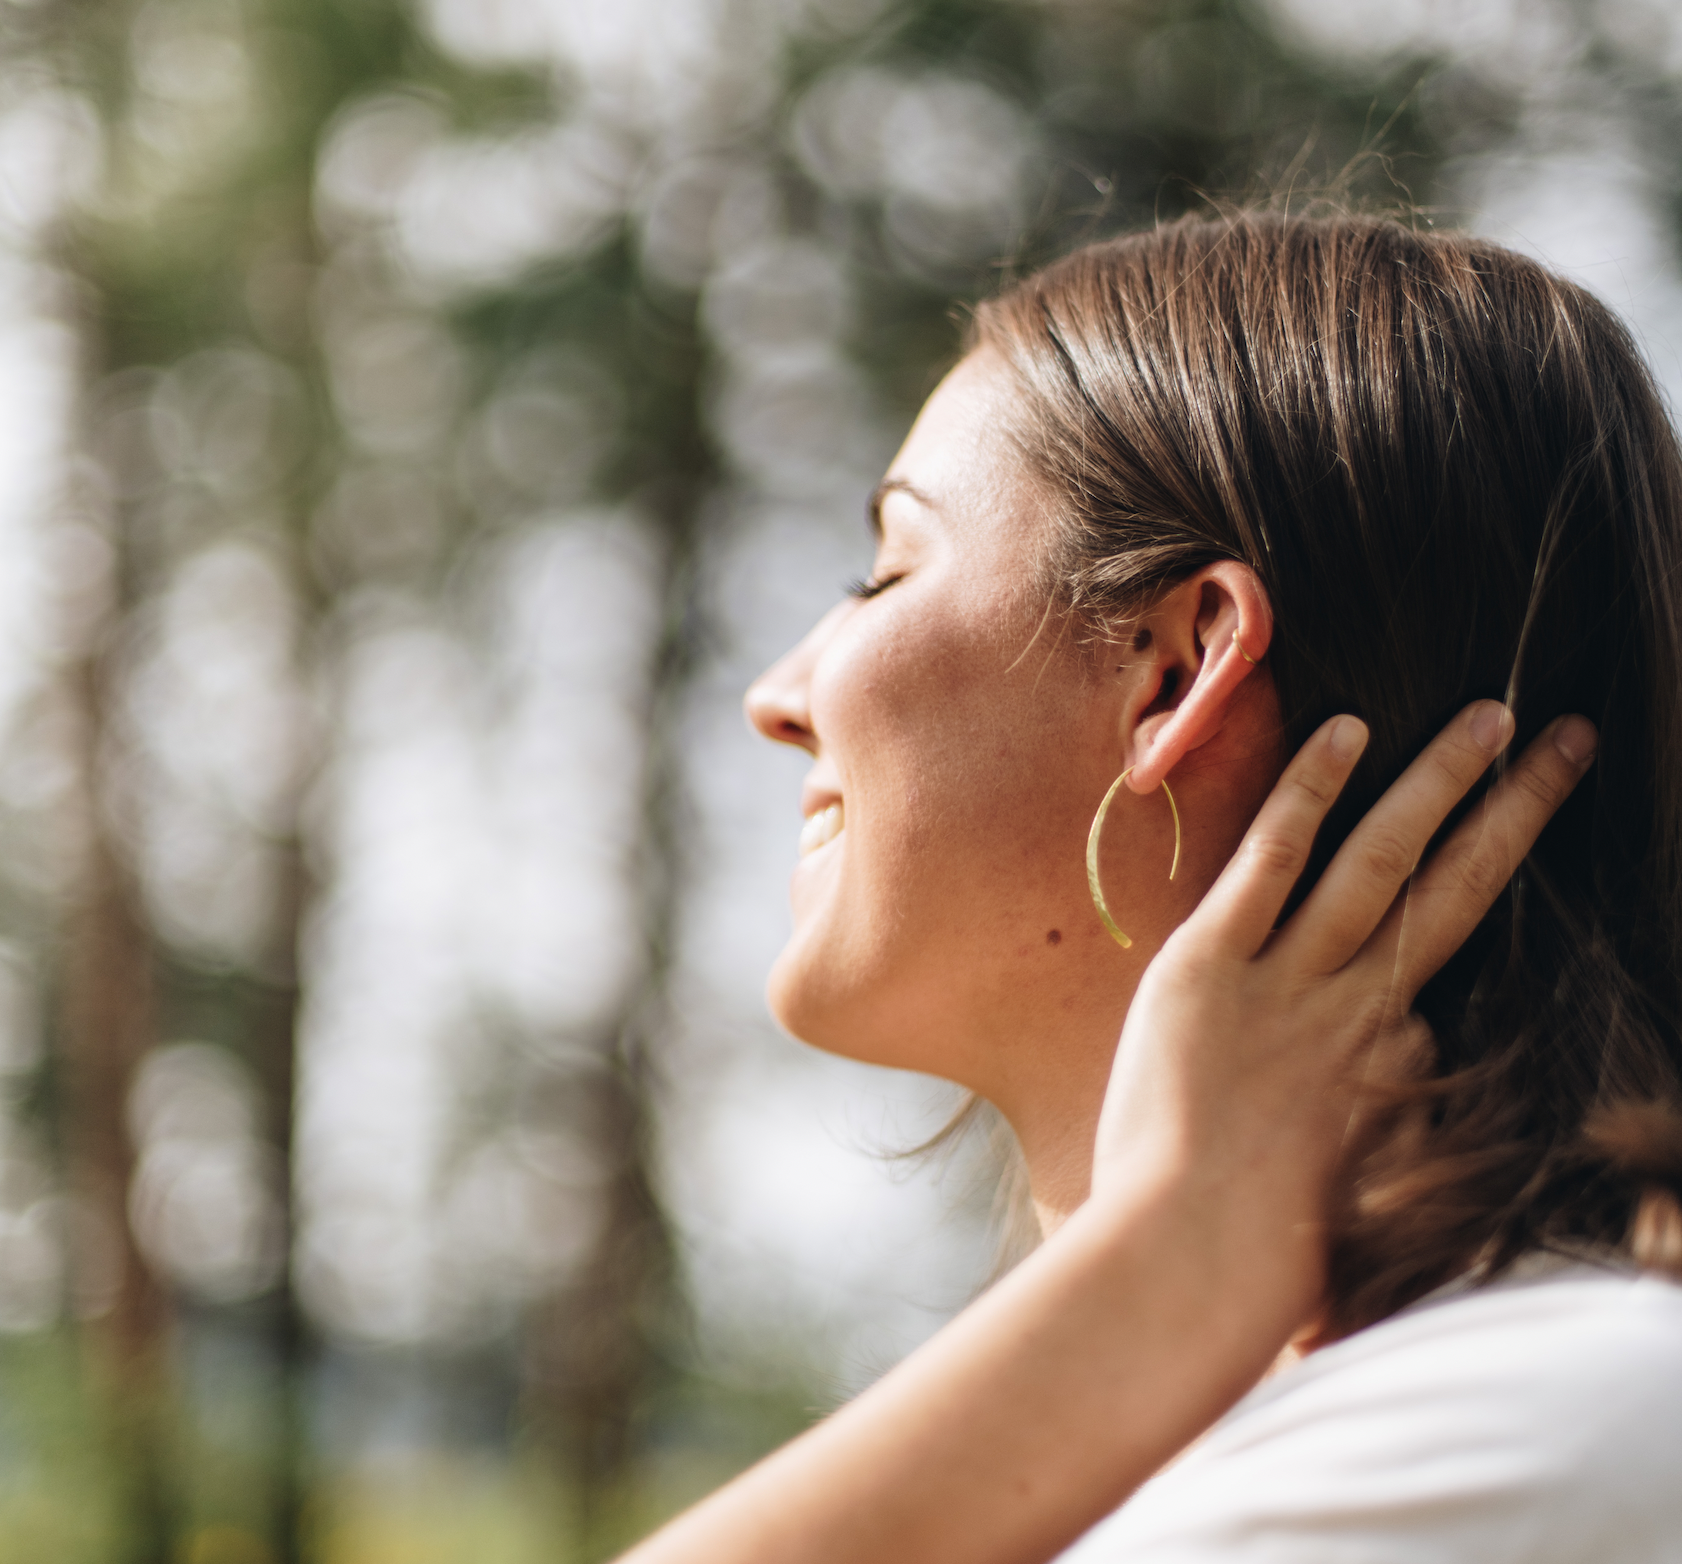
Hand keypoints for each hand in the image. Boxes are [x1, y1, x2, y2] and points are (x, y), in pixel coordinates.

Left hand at [1093, 702, 1597, 1326]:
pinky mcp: (1212, 966)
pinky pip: (1272, 864)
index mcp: (1393, 1057)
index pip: (1436, 959)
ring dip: (1438, 781)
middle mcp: (1359, 1007)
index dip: (1454, 911)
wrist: (1193, 1264)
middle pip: (1457, 886)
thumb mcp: (1358, 1181)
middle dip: (1515, 808)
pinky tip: (1346, 732)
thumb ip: (1388, 1104)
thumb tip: (1413, 1046)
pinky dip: (1310, 794)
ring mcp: (1290, 982)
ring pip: (1381, 861)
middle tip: (1563, 739)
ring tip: (1488, 715)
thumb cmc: (1267, 1247)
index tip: (1480, 849)